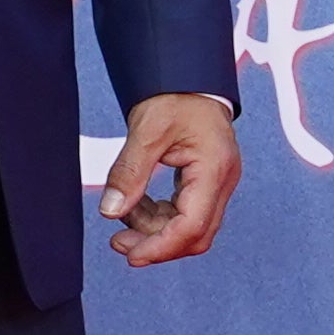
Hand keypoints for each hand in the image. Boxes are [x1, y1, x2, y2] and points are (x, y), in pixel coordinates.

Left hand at [101, 92, 240, 266]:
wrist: (188, 79)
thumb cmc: (174, 97)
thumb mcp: (146, 130)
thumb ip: (129, 172)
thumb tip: (110, 211)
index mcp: (214, 169)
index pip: (192, 225)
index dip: (161, 247)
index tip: (130, 255)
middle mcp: (223, 181)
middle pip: (196, 235)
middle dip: (157, 244)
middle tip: (118, 242)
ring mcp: (218, 184)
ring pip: (190, 228)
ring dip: (155, 230)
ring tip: (123, 213)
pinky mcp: (207, 184)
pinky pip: (186, 214)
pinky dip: (159, 217)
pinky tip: (136, 206)